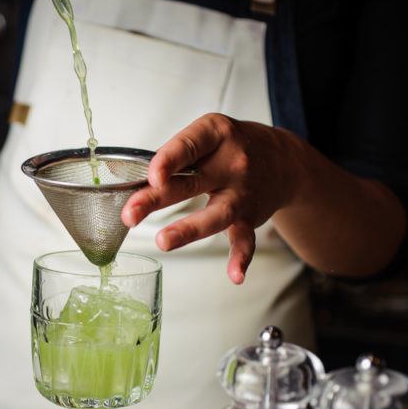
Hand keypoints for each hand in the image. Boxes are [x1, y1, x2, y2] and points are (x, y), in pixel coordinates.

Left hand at [121, 113, 300, 284]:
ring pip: (216, 213)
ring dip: (189, 229)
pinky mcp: (251, 216)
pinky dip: (241, 258)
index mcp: (215, 133)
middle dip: (158, 198)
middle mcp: (232, 161)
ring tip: (163, 241)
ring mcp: (242, 191)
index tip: (152, 176)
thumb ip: (171, 156)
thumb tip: (123, 176)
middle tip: (131, 213)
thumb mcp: (206, 136)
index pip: (189, 145)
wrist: (283, 160)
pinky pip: (246, 239)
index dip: (169, 160)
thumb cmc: (232, 147)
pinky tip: (235, 275)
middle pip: (191, 181)